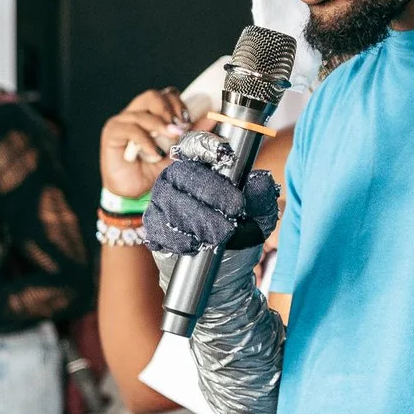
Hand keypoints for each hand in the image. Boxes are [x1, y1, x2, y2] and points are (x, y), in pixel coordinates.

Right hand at [100, 88, 188, 201]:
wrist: (131, 193)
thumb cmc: (150, 170)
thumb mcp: (176, 152)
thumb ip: (192, 135)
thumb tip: (211, 119)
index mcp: (151, 113)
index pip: (165, 95)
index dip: (178, 103)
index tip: (188, 120)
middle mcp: (136, 113)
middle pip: (152, 96)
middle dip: (169, 109)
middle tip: (180, 127)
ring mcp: (122, 121)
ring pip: (142, 112)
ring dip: (161, 125)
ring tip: (172, 139)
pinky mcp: (112, 132)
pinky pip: (131, 129)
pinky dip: (146, 141)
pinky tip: (154, 153)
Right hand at [144, 132, 279, 257]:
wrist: (223, 267)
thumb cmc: (240, 233)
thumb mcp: (259, 216)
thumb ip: (261, 198)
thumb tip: (260, 179)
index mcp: (203, 166)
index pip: (197, 145)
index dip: (207, 147)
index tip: (224, 155)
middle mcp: (177, 178)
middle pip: (183, 175)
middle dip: (210, 195)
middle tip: (233, 214)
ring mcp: (161, 200)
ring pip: (171, 202)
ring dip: (198, 220)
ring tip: (219, 236)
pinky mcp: (153, 225)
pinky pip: (159, 227)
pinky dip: (179, 238)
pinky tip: (195, 245)